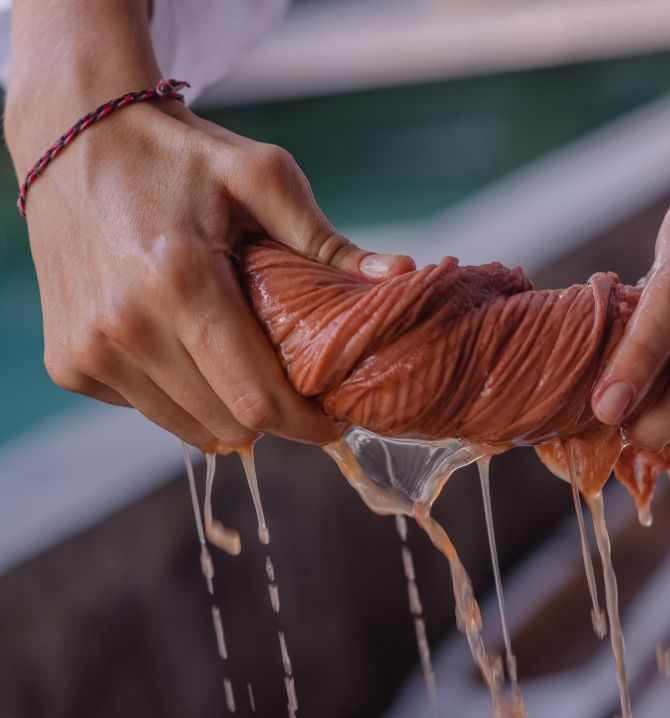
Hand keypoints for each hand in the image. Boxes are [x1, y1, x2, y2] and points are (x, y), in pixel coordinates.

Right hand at [4, 0, 411, 450]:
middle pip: (230, 424)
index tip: (337, 420)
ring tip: (250, 368)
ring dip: (230, 412)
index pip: (257, 399)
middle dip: (276, 418)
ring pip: (189, 429)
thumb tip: (402, 276)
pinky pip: (148, 410)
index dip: (307, 421)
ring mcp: (89, 350)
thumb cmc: (182, 156)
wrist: (77, 137)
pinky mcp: (69, 363)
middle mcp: (125, 326)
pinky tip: (192, 349)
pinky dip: (181, 396)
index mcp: (179, 281)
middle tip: (301, 391)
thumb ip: (326, 239)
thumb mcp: (262, 176)